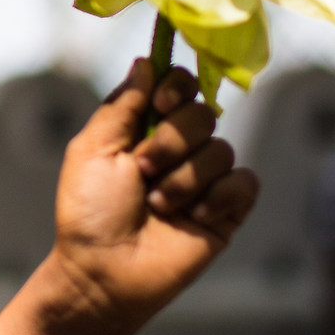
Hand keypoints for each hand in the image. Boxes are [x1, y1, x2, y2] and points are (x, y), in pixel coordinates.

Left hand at [45, 60, 259, 334]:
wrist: (103, 271)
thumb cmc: (89, 213)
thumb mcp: (93, 149)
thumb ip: (122, 104)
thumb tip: (146, 62)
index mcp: (145, 128)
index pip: (180, 86)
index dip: (177, 87)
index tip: (160, 104)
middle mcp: (179, 149)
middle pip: (203, 112)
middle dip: (172, 141)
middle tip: (143, 170)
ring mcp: (205, 179)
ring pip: (220, 149)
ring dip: (184, 179)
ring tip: (157, 206)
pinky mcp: (227, 210)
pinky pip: (244, 182)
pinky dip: (217, 197)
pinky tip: (192, 218)